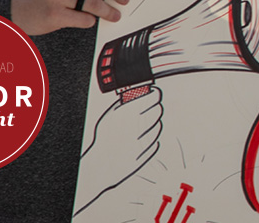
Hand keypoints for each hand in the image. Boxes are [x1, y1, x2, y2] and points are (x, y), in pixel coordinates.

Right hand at [74, 86, 162, 214]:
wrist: (100, 165)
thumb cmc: (103, 140)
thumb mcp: (110, 114)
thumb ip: (124, 103)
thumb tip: (135, 93)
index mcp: (128, 113)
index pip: (153, 97)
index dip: (155, 93)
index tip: (154, 93)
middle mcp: (137, 125)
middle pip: (158, 110)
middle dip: (155, 106)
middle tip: (150, 107)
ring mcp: (143, 141)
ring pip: (158, 126)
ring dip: (154, 123)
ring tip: (143, 124)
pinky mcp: (146, 154)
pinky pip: (156, 142)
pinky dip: (152, 139)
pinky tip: (142, 138)